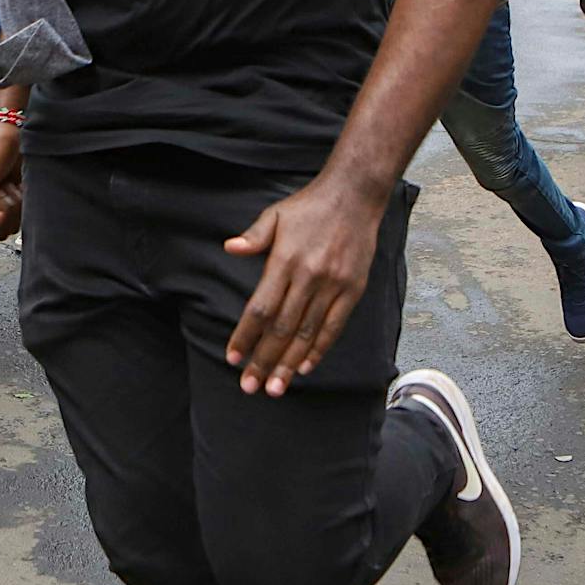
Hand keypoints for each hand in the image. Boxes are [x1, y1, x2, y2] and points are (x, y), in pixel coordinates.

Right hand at [0, 122, 22, 244]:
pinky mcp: (17, 199)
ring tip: (10, 183)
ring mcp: (2, 204)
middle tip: (2, 188)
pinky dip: (25, 199)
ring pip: (14, 224)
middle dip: (6, 211)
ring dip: (17, 203)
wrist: (14, 133)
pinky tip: (19, 184)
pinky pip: (25, 213)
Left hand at [224, 172, 384, 396]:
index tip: (233, 358)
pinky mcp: (352, 290)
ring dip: (288, 364)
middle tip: (249, 386)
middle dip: (263, 360)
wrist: (354, 196)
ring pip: (307, 334)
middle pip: (282, 328)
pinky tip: (304, 367)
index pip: (261, 308)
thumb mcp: (276, 214)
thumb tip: (230, 248)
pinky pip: (333, 327)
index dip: (246, 336)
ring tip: (274, 388)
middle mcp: (309, 277)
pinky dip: (318, 350)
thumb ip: (254, 236)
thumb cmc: (310, 206)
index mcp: (285, 260)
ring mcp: (333, 286)